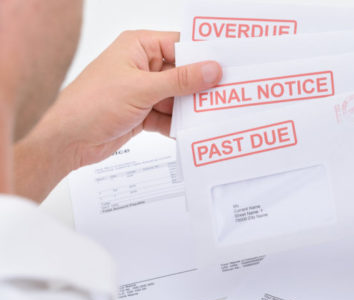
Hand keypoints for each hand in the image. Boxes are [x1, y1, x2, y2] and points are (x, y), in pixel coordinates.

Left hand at [14, 30, 221, 201]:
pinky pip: (168, 116)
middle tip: (226, 95)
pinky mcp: (143, 113)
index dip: (203, 56)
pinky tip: (191, 130)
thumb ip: (180, 80)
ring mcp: (143, 91)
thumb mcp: (141, 89)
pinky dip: (178, 124)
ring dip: (190, 109)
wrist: (68, 140)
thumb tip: (211, 69)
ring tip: (212, 115)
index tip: (227, 67)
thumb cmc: (90, 104)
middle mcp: (142, 66)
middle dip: (200, 87)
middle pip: (182, 73)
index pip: (180, 45)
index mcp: (138, 47)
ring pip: (177, 97)